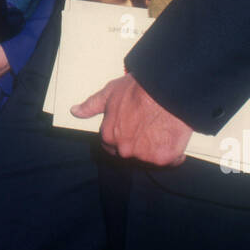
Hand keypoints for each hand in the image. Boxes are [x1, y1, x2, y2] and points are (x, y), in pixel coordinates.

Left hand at [70, 74, 192, 166]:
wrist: (166, 88)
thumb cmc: (140, 88)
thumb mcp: (110, 92)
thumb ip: (92, 106)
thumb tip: (76, 111)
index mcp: (109, 136)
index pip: (110, 145)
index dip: (121, 136)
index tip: (131, 128)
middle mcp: (124, 149)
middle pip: (130, 153)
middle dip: (138, 143)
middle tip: (149, 126)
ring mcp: (144, 155)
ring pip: (149, 157)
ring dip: (155, 148)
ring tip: (161, 128)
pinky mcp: (164, 158)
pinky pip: (170, 160)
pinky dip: (174, 153)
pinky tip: (173, 136)